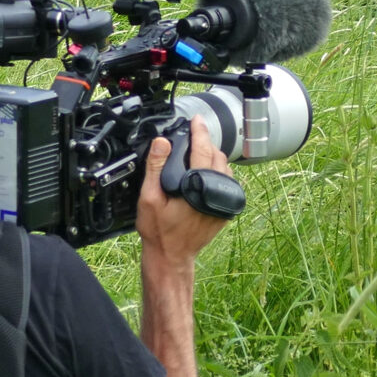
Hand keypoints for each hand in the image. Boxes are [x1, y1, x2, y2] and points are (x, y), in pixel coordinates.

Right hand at [137, 116, 232, 263]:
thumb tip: (162, 142)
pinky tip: (207, 171)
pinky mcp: (225, 210)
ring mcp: (223, 202)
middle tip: (194, 134)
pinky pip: (227, 182)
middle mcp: (215, 192)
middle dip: (206, 142)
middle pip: (217, 156)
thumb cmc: (159, 231)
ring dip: (214, 156)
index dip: (199, 131)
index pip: (202, 150)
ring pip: (225, 168)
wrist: (172, 256)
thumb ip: (155, 168)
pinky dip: (219, 172)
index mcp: (197, 186)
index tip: (196, 120)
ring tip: (199, 150)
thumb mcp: (149, 198)